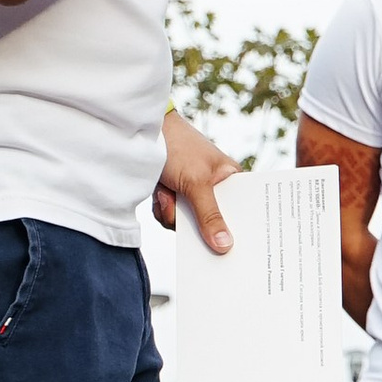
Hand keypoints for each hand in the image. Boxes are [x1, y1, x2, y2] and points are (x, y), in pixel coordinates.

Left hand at [155, 107, 240, 253]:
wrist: (141, 132)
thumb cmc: (179, 148)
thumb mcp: (196, 184)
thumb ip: (210, 216)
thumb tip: (226, 247)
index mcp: (231, 179)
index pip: (240, 212)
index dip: (235, 229)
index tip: (232, 249)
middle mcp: (215, 188)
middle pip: (210, 223)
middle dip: (193, 220)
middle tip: (185, 210)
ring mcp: (193, 193)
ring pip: (187, 223)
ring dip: (172, 211)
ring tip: (168, 191)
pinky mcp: (174, 196)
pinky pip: (171, 218)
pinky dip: (162, 208)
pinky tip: (160, 192)